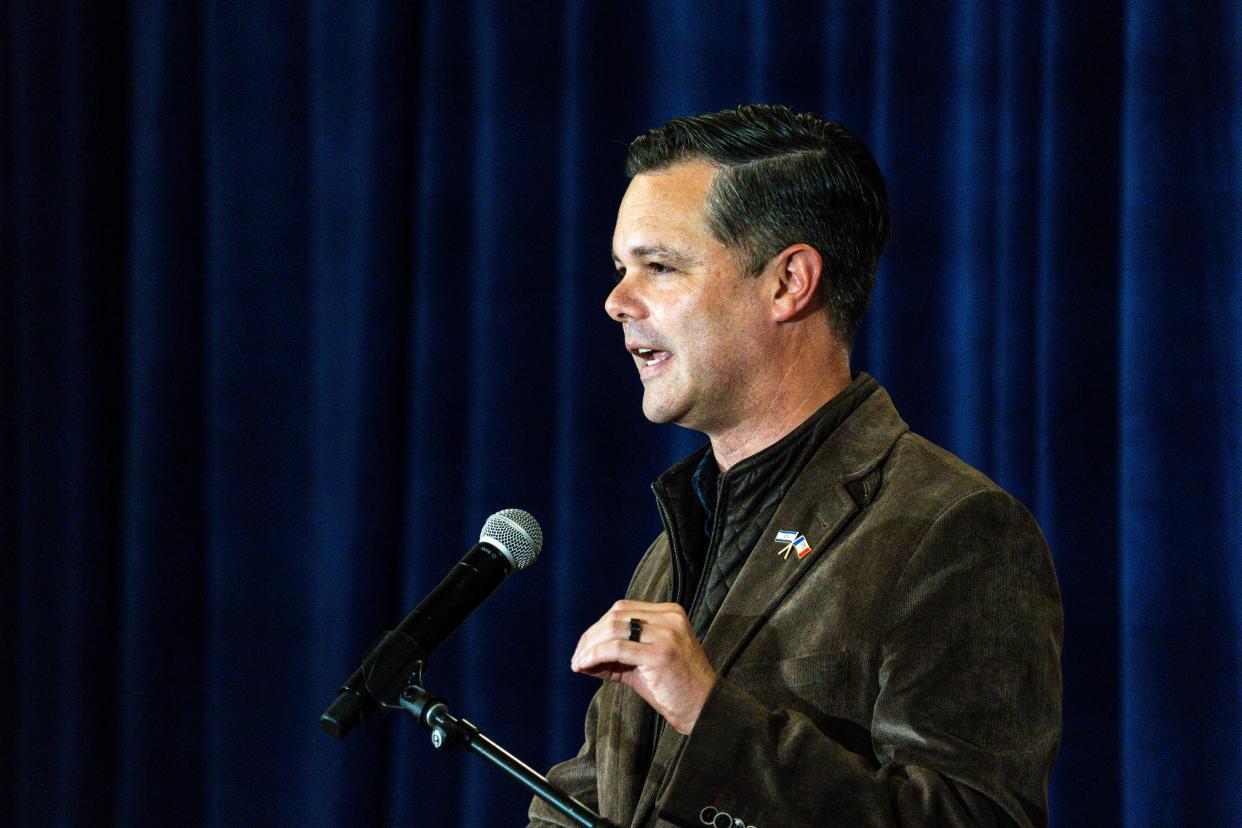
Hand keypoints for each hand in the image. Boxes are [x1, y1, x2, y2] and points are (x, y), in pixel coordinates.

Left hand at [571, 600, 716, 734]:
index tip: (583, 648)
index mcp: (669, 613)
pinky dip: (595, 655)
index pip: (622, 609)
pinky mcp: (661, 654)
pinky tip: (584, 666)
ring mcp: (667, 634)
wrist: (704, 709)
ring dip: (589, 647)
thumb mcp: (644, 663)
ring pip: (613, 628)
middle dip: (590, 637)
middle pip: (615, 616)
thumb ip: (618, 654)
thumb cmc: (674, 688)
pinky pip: (617, 648)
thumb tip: (582, 657)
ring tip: (578, 663)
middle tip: (576, 658)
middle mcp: (669, 618)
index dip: (598, 627)